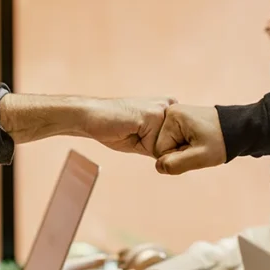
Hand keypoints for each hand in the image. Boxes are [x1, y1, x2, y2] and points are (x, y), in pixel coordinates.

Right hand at [0, 94, 174, 156]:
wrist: (91, 116)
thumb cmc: (114, 128)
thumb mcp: (144, 140)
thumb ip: (162, 147)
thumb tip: (178, 163)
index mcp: (168, 108)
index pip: (178, 142)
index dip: (161, 149)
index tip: (141, 135)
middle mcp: (170, 106)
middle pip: (176, 146)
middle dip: (157, 149)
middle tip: (135, 131)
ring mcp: (163, 109)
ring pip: (168, 148)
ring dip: (150, 148)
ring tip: (133, 129)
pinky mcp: (154, 115)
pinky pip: (158, 148)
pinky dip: (144, 147)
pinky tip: (131, 129)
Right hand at [153, 104, 225, 174]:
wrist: (238, 129)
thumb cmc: (221, 141)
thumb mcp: (200, 157)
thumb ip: (176, 164)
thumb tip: (158, 167)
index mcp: (172, 117)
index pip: (160, 150)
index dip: (177, 157)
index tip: (195, 150)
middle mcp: (170, 112)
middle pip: (163, 146)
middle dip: (180, 153)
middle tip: (199, 147)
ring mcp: (175, 115)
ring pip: (170, 145)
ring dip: (184, 150)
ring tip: (201, 143)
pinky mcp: (180, 120)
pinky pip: (175, 140)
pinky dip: (187, 145)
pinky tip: (199, 141)